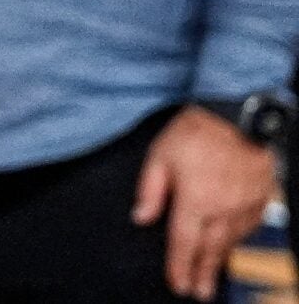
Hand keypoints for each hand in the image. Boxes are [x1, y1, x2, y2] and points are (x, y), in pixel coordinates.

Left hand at [132, 105, 275, 299]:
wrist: (239, 115)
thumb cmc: (196, 131)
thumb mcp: (160, 154)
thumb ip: (150, 189)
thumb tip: (141, 217)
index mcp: (195, 201)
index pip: (183, 243)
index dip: (179, 267)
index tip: (178, 286)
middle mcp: (223, 209)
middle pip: (210, 250)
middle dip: (203, 273)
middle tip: (199, 294)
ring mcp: (245, 205)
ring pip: (231, 241)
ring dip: (221, 259)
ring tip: (213, 275)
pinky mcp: (261, 197)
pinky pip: (249, 227)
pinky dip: (239, 239)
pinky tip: (232, 244)